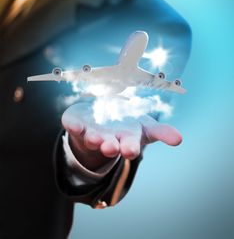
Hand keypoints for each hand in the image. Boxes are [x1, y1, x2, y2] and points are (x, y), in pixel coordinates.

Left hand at [62, 102, 181, 170]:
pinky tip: (73, 124)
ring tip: (94, 138)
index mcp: (126, 140)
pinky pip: (72, 124)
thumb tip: (179, 139)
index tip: (131, 150)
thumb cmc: (126, 126)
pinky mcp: (76, 123)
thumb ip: (161, 132)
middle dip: (110, 147)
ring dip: (93, 138)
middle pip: (109, 144)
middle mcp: (108, 138)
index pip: (130, 145)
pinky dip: (72, 124)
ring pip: (91, 137)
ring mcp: (91, 131)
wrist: (101, 122)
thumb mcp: (146, 127)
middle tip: (111, 148)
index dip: (130, 147)